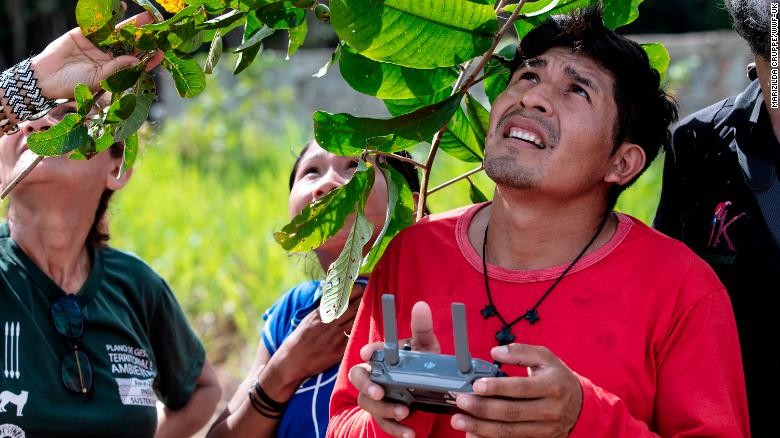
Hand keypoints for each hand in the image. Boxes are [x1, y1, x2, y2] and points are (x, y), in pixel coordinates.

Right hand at [31, 12, 163, 98]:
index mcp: (115, 69)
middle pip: (130, 44)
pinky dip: (110, 17)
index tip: (161, 51)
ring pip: (118, 32)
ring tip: (147, 17)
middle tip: (159, 28)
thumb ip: (116, 69)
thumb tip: (136, 60)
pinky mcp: (84, 33)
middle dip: (144, 36)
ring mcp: (97, 44)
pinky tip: (123, 10)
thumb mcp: (99, 79)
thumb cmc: (73, 85)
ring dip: (132, 25)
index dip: (148, 56)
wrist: (46, 79)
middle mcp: (109, 55)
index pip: (136, 61)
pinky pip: (99, 24)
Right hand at [263, 284, 365, 397]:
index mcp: (322, 313)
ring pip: (355, 322)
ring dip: (365, 316)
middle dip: (364, 301)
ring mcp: (334, 337)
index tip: (363, 287)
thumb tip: (334, 295)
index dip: (355, 292)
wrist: (292, 360)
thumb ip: (323, 308)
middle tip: (373, 295)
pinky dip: (360, 334)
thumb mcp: (310, 318)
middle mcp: (329, 323)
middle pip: (353, 309)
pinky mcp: (338, 351)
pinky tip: (367, 329)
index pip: (342, 299)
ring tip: (374, 310)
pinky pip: (353, 340)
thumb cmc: (301, 338)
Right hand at [347, 301, 440, 437]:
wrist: (426, 394)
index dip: (368, 352)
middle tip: (379, 391)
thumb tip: (421, 305)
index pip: (369, 352)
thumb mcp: (426, 349)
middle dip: (366, 385)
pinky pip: (383, 424)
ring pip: (369, 403)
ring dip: (385, 409)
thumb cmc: (422, 365)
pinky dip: (396, 429)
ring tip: (404, 412)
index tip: (367, 353)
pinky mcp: (382, 415)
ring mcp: (376, 396)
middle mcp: (374, 375)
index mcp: (383, 357)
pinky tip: (410, 432)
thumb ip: (422, 330)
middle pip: (358, 377)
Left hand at [451, 344, 582, 437]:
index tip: (477, 385)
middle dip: (483, 409)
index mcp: (552, 386)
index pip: (521, 388)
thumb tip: (495, 352)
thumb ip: (521, 351)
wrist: (580, 407)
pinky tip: (473, 434)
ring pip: (509, 431)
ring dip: (481, 427)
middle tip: (461, 402)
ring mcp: (544, 429)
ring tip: (460, 420)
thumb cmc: (558, 378)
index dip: (497, 388)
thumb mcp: (545, 358)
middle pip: (512, 412)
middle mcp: (549, 410)